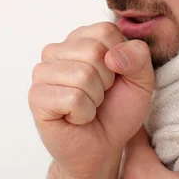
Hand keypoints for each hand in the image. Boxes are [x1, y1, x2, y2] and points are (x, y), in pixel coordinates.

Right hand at [29, 22, 155, 178]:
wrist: (102, 147)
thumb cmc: (118, 110)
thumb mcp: (142, 79)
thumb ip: (139, 56)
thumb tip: (112, 56)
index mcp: (82, 38)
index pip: (106, 31)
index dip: (120, 59)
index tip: (115, 77)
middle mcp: (58, 50)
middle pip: (94, 51)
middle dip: (107, 81)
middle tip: (100, 96)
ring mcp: (43, 72)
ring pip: (83, 75)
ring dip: (95, 99)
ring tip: (88, 106)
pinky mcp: (36, 96)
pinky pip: (72, 98)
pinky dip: (84, 114)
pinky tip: (76, 118)